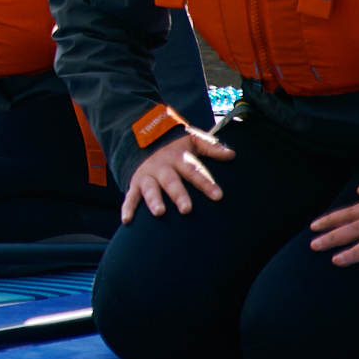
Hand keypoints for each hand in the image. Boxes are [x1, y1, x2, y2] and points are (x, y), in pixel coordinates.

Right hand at [119, 127, 235, 222]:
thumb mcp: (193, 140)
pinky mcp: (135, 183)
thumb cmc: (177, 145)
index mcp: (178, 157)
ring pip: (150, 189)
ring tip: (159, 213)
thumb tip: (231, 154)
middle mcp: (162, 167)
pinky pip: (130, 196)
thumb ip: (211, 147)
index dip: (205, 183)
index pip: (194, 170)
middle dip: (178, 195)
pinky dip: (127, 208)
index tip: (218, 196)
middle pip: (171, 181)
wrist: (146, 138)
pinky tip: (127, 220)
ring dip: (154, 200)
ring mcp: (147, 176)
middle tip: (187, 209)